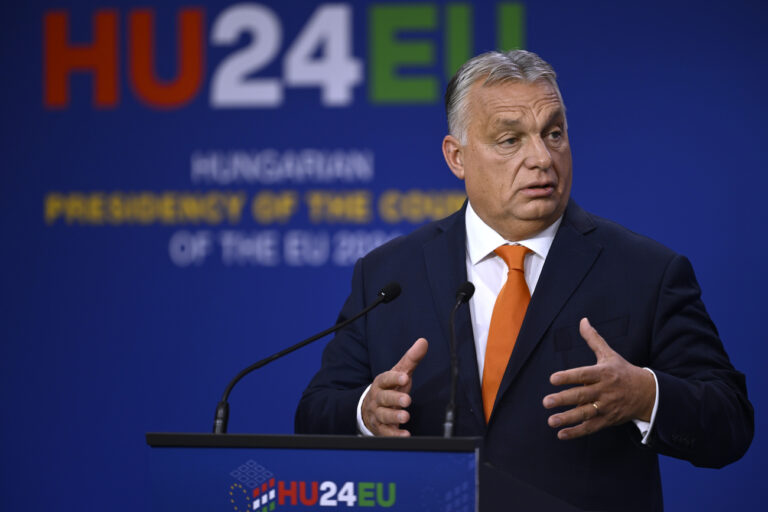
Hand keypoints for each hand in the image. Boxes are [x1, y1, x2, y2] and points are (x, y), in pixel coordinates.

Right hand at [361, 338, 427, 435]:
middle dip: (395, 399)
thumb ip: (411, 359)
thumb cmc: (388, 389)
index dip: (394, 378)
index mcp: (381, 383)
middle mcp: (378, 398)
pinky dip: (394, 435)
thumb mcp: (399, 373)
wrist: (368, 409)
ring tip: (405, 417)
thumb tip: (423, 342)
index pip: (385, 379)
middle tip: (406, 400)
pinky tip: (405, 435)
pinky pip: (386, 433)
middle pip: (384, 398)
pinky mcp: (381, 428)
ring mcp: (378, 414)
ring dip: (394, 417)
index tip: (405, 377)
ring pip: (384, 415)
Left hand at [542, 318, 654, 439]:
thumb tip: (583, 320)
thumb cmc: (622, 371)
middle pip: (582, 395)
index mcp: (603, 373)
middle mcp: (604, 390)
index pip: (584, 374)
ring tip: (550, 420)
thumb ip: (593, 339)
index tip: (553, 379)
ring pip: (585, 413)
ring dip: (567, 418)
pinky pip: (591, 427)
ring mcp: (606, 406)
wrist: (648, 393)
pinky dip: (577, 432)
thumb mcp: (609, 354)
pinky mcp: (608, 420)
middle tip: (546, 402)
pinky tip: (561, 434)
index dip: (568, 377)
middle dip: (563, 399)